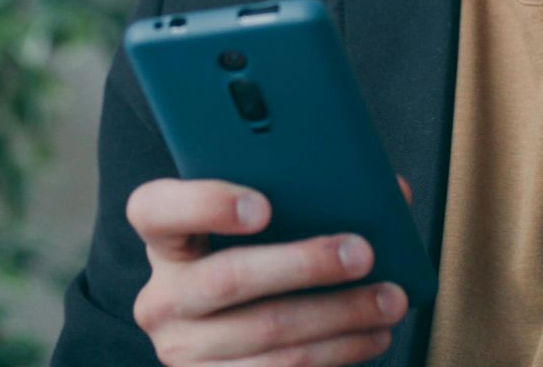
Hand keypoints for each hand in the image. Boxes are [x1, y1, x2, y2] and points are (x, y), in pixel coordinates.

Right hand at [126, 175, 415, 365]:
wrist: (237, 345)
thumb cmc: (260, 266)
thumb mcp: (266, 234)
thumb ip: (308, 200)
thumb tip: (388, 192)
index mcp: (166, 241)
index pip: (154, 209)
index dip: (204, 203)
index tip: (263, 205)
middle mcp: (162, 298)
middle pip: (227, 277)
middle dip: (305, 264)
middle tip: (362, 252)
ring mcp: (182, 350)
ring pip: (267, 333)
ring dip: (338, 317)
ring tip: (388, 300)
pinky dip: (336, 354)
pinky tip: (369, 335)